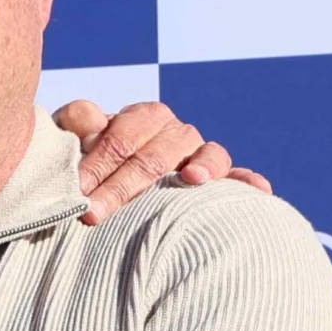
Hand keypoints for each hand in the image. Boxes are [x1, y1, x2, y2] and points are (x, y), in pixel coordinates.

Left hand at [53, 99, 272, 224]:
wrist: (109, 179)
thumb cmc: (88, 160)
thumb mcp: (74, 138)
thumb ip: (76, 124)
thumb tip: (91, 120)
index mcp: (143, 117)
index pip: (122, 137)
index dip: (97, 163)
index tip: (76, 191)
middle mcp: (175, 131)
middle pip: (155, 154)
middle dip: (122, 185)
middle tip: (93, 213)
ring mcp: (199, 153)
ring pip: (206, 154)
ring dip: (203, 165)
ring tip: (193, 178)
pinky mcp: (217, 177)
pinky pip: (238, 176)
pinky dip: (248, 181)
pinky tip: (258, 190)